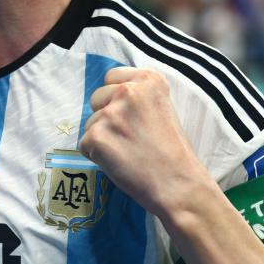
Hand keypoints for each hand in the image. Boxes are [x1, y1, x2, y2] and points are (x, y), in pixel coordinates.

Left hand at [78, 67, 207, 214]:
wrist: (179, 186)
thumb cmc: (174, 152)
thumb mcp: (164, 108)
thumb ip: (139, 96)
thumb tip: (111, 96)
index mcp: (148, 80)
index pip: (112, 77)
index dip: (116, 97)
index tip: (129, 114)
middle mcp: (128, 91)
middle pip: (97, 97)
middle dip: (106, 116)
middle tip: (129, 137)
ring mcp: (111, 114)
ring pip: (90, 123)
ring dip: (102, 138)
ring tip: (128, 153)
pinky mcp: (97, 137)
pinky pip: (85, 143)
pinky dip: (96, 156)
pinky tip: (119, 163)